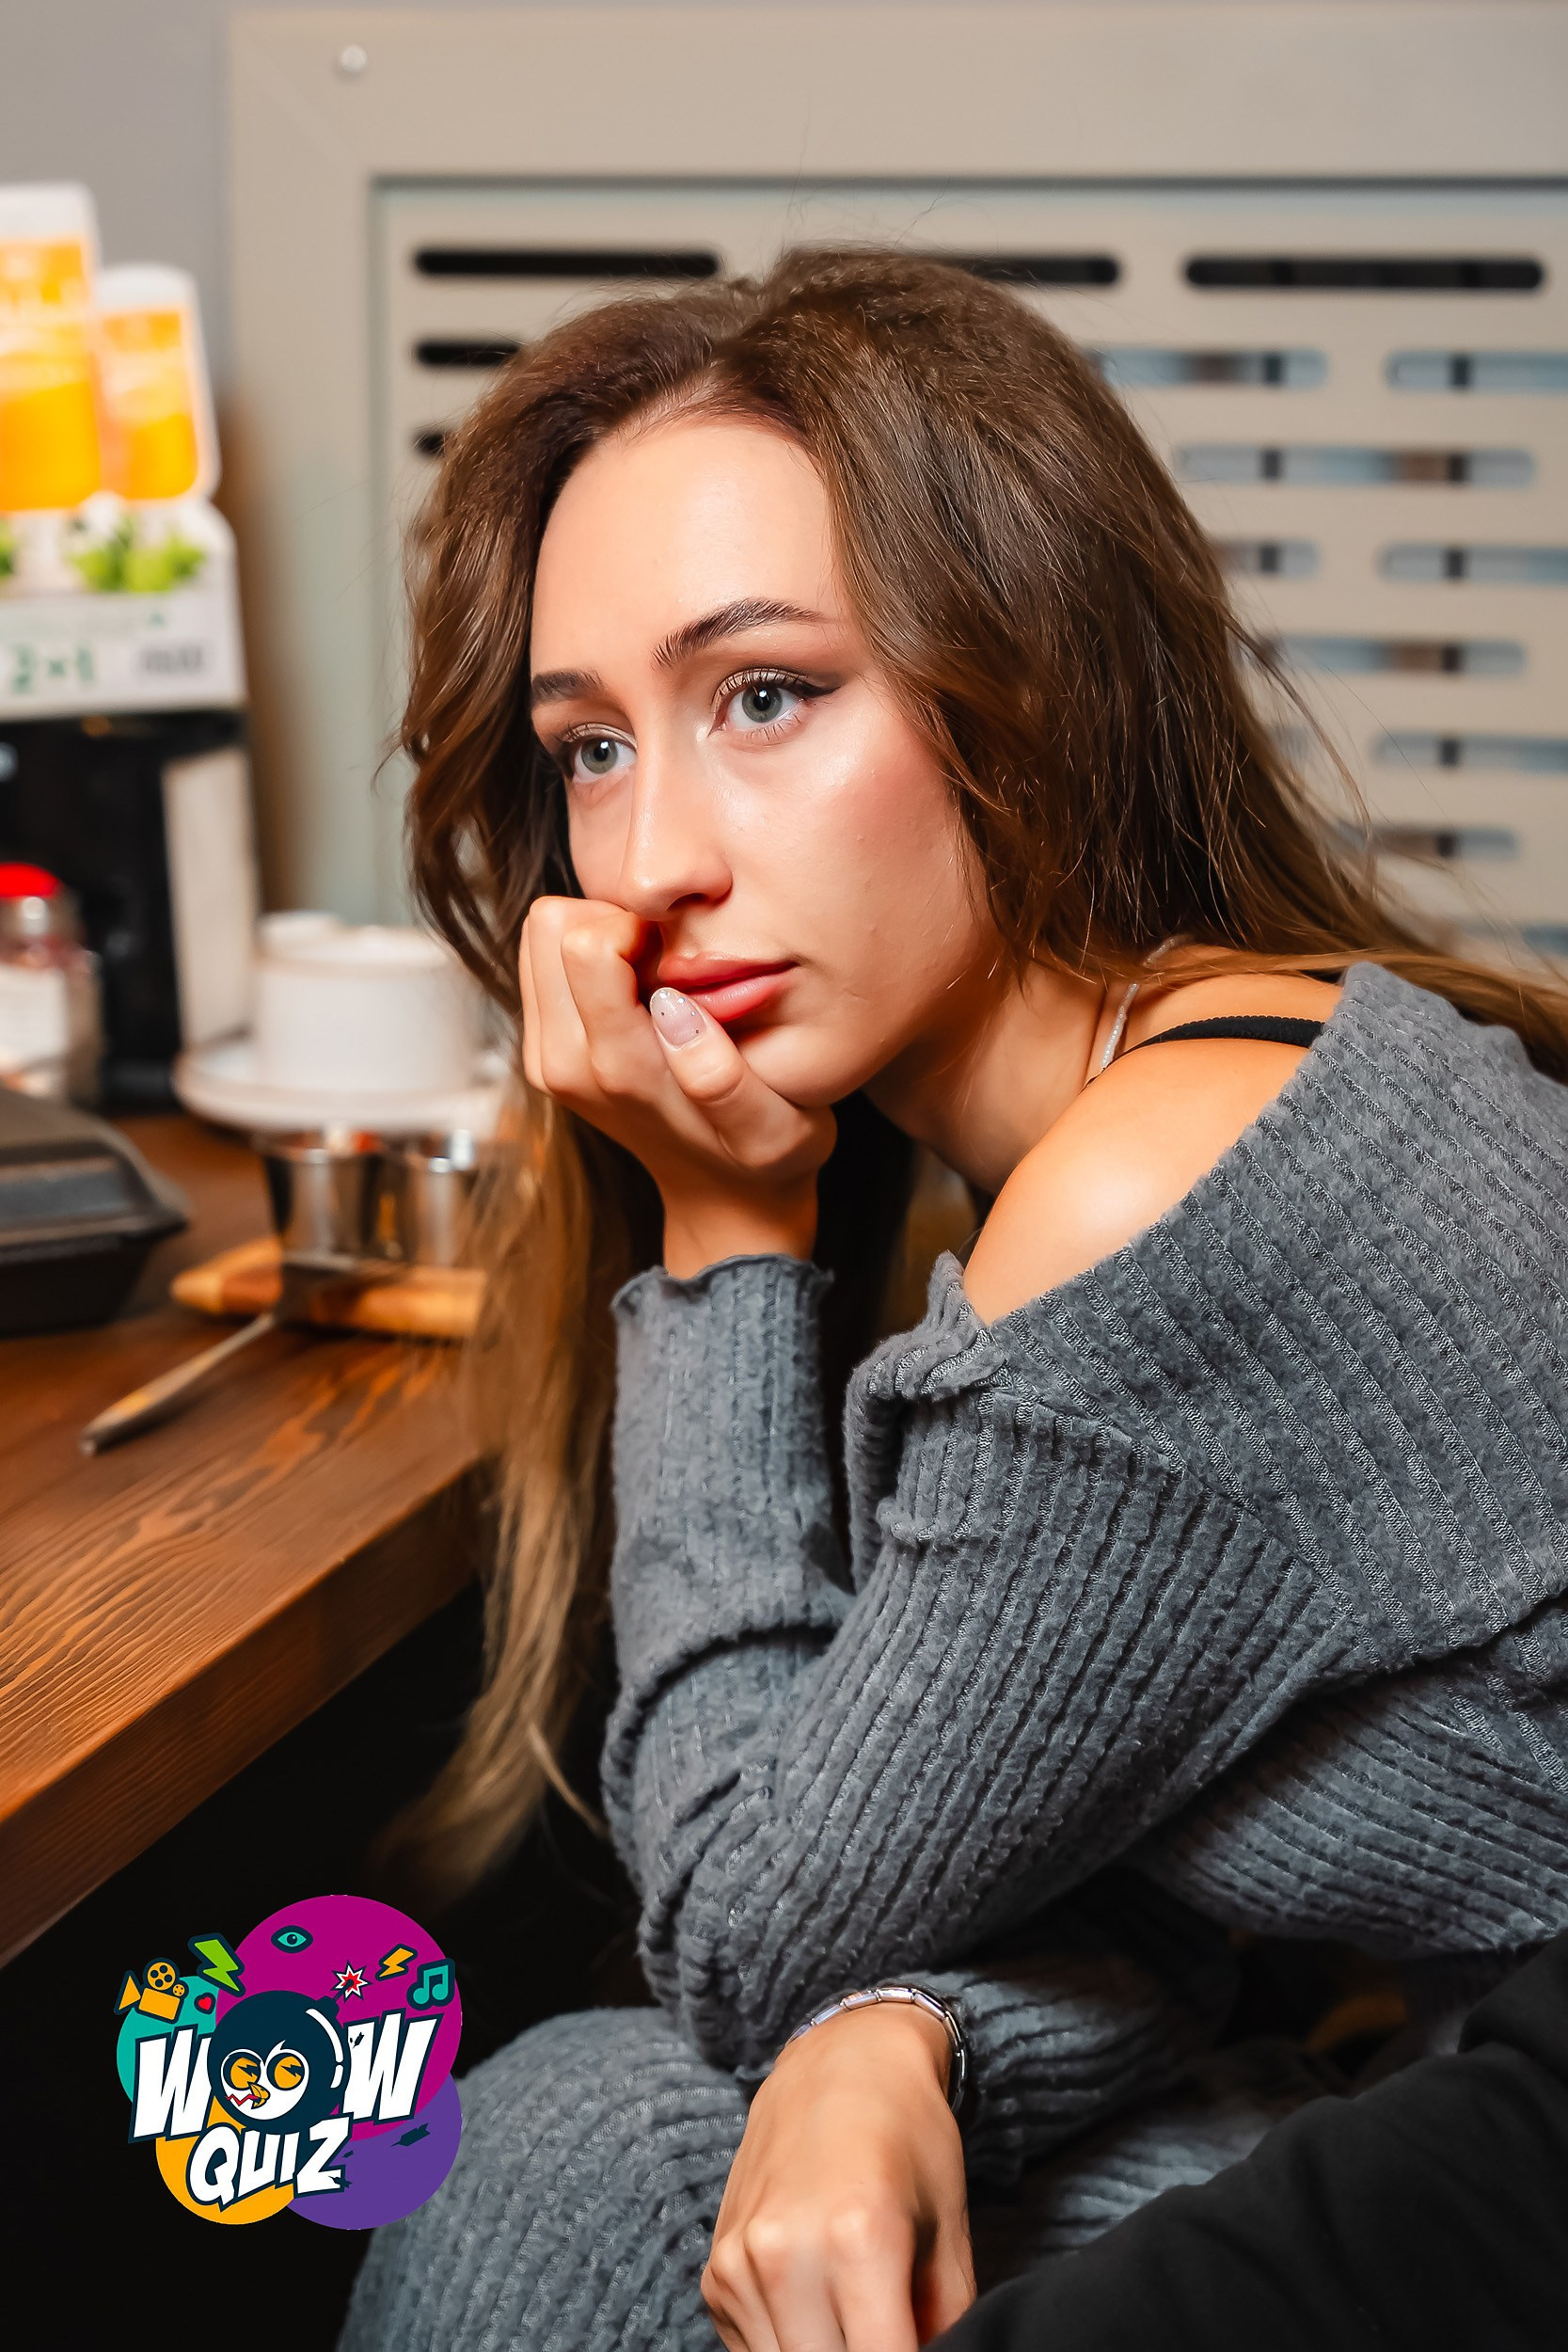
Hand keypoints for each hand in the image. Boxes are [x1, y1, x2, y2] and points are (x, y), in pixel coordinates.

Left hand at [520, 898, 835, 1272]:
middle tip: (667, 957)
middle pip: (551, 927)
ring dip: (600, 937)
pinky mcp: (544, 1051)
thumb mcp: (774, 1132)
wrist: (724, 1200)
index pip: (587, 944)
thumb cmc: (760, 1159)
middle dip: (613, 921)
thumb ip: (727, 1081)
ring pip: (541, 937)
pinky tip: (641, 989)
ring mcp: (547, 1059)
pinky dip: (593, 958)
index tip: (684, 955)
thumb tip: (674, 1010)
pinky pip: (545, 962)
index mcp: (618, 1070)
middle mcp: (565, 1063)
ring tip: (657, 973)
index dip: (642, 925)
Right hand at [702, 2005, 975, 2351]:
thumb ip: (944, 2328)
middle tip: (887, 2327)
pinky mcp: (714, 2276)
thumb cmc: (910, 2141)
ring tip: (856, 2312)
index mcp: (859, 2240)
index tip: (916, 2344)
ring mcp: (739, 2265)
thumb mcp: (951, 2235)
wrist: (841, 2064)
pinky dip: (790, 2346)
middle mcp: (784, 2254)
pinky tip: (818, 2300)